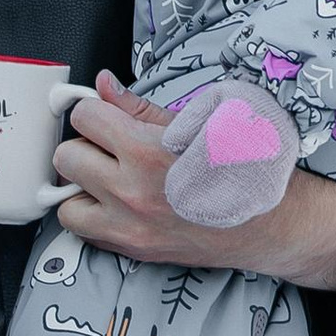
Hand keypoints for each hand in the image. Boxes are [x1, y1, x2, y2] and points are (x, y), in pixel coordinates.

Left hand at [51, 73, 335, 292]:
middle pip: (66, 157)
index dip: (94, 113)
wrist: (270, 221)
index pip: (84, 117)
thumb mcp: (195, 123)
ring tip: (108, 181)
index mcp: (147, 150)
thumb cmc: (238, 166)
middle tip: (109, 150)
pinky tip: (116, 206)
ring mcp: (128, 226)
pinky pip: (84, 233)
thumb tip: (103, 84)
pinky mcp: (132, 250)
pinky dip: (92, 218)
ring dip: (81, 188)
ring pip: (65, 202)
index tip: (107, 119)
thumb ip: (138, 107)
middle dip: (85, 147)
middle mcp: (131, 191)